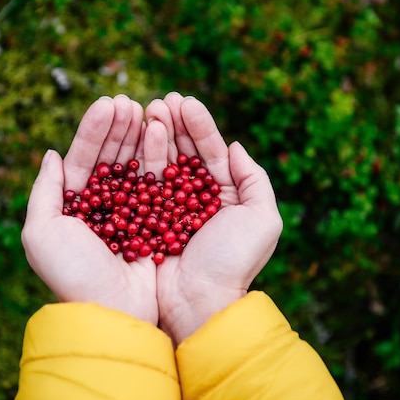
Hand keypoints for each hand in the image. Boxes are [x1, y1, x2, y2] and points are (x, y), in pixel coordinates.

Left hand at [21, 95, 157, 323]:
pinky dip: (159, 161)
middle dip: (118, 129)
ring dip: (139, 137)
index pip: (82, 159)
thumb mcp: (42, 233)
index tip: (108, 103)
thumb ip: (44, 191)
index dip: (94, 131)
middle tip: (129, 102)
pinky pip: (157, 186)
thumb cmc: (72, 273)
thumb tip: (50, 154)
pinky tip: (161, 136)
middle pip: (110, 159)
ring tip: (148, 109)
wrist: (112, 311)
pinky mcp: (155, 223)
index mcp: (72, 208)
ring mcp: (130, 214)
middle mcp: (101, 208)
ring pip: (135, 167)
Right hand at [144, 93, 282, 344]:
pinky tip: (137, 136)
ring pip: (163, 163)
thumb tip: (235, 146)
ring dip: (157, 134)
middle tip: (162, 98)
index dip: (200, 125)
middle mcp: (196, 200)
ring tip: (149, 108)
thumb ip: (255, 179)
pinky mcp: (146, 218)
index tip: (185, 100)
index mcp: (225, 197)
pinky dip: (141, 159)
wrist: (199, 301)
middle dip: (175, 124)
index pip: (211, 153)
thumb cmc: (233, 261)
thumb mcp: (262, 219)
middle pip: (185, 153)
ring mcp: (169, 208)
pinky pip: (144, 184)